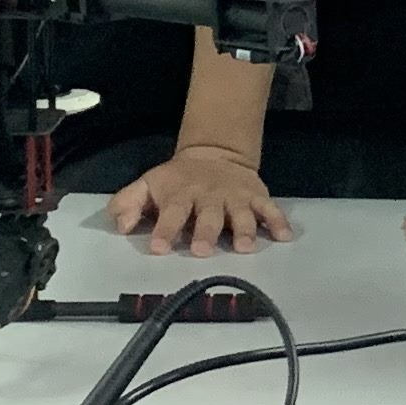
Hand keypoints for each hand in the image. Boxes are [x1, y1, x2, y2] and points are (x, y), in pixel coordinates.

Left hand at [105, 146, 294, 255]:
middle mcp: (209, 197)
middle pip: (208, 216)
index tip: (159, 249)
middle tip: (201, 251)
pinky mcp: (256, 197)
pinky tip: (285, 236)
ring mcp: (235, 197)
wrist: (216, 153)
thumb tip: (120, 225)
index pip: (171, 213)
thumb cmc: (178, 180)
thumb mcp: (148, 185)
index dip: (165, 230)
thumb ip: (128, 203)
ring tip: (244, 247)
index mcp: (180, 195)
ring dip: (244, 230)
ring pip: (240, 214)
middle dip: (205, 233)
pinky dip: (278, 221)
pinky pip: (270, 209)